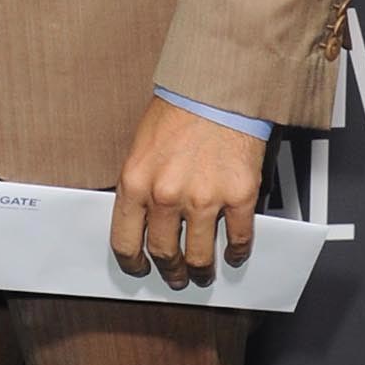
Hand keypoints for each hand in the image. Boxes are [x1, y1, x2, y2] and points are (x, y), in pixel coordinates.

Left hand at [110, 102, 263, 288]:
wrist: (219, 88)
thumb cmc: (179, 109)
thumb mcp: (141, 148)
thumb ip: (140, 185)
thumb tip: (142, 220)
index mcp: (135, 183)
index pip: (125, 241)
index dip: (132, 262)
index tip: (139, 268)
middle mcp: (166, 196)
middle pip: (164, 253)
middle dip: (169, 270)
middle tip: (175, 276)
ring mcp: (204, 198)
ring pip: (199, 255)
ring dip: (201, 270)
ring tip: (203, 272)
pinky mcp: (239, 195)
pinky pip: (238, 239)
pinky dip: (236, 252)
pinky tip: (233, 254)